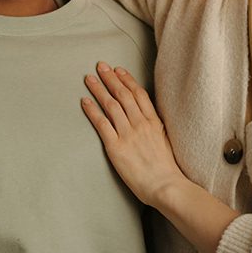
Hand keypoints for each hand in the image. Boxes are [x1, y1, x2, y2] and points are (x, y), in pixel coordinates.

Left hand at [81, 62, 187, 209]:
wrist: (165, 186)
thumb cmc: (166, 169)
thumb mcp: (165, 141)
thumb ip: (155, 127)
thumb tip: (147, 118)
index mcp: (153, 122)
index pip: (138, 94)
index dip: (127, 80)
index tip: (118, 70)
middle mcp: (140, 124)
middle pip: (122, 95)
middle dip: (110, 78)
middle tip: (100, 66)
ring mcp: (128, 134)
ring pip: (110, 105)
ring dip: (99, 89)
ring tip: (89, 79)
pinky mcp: (116, 147)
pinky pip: (102, 124)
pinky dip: (92, 110)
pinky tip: (85, 101)